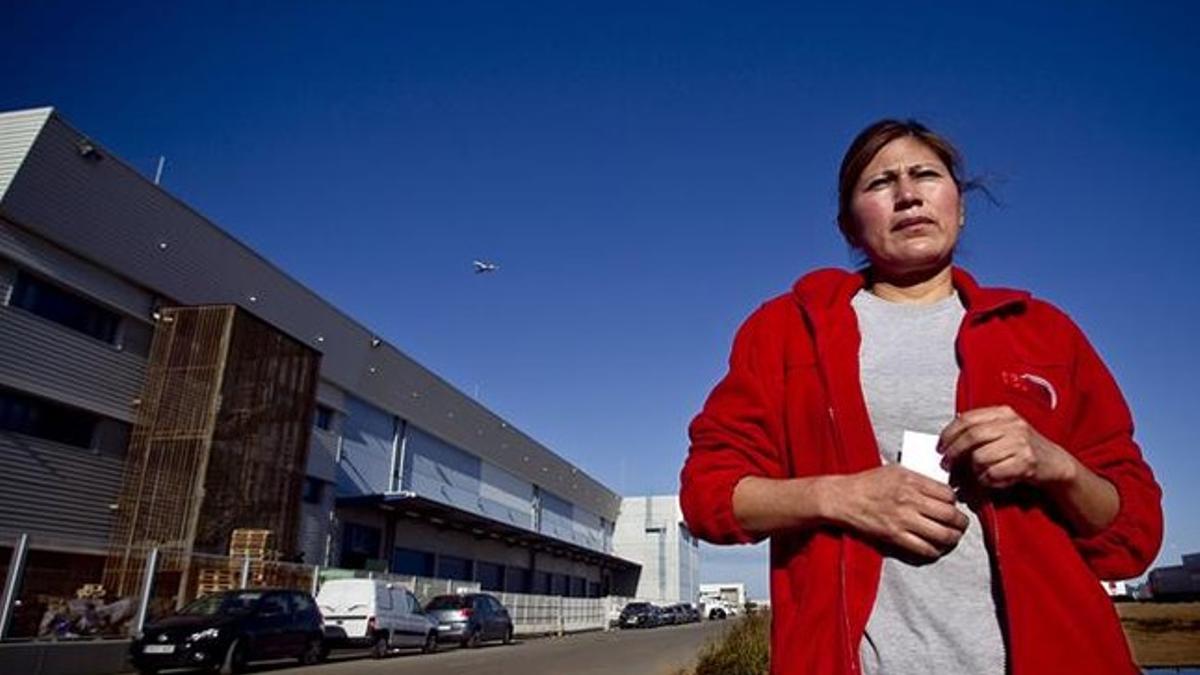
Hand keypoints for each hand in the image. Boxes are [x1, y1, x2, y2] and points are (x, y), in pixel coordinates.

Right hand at [830, 465, 968, 559]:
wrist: (842, 498)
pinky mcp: (894, 537)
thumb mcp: (896, 470)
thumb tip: (942, 490)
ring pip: (942, 535)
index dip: (956, 502)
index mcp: (912, 480)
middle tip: (961, 525)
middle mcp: (910, 500)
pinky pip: (924, 549)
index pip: (948, 494)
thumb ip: (920, 479)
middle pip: (951, 516)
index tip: (954, 506)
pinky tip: (935, 548)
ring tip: (952, 538)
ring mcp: (903, 520)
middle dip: (961, 523)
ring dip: (953, 539)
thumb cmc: (867, 483)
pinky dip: (935, 551)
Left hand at [938, 406, 1075, 489]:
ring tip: (974, 474)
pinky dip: (986, 479)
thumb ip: (979, 429)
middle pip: (971, 436)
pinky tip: (990, 479)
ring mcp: (1021, 442)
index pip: (967, 419)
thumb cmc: (1023, 448)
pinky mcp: (1026, 462)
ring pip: (980, 457)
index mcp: (1003, 413)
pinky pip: (993, 473)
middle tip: (947, 464)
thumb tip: (948, 438)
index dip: (949, 434)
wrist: (1054, 463)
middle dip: (954, 452)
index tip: (940, 446)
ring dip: (971, 470)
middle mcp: (1012, 424)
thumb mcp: (1003, 431)